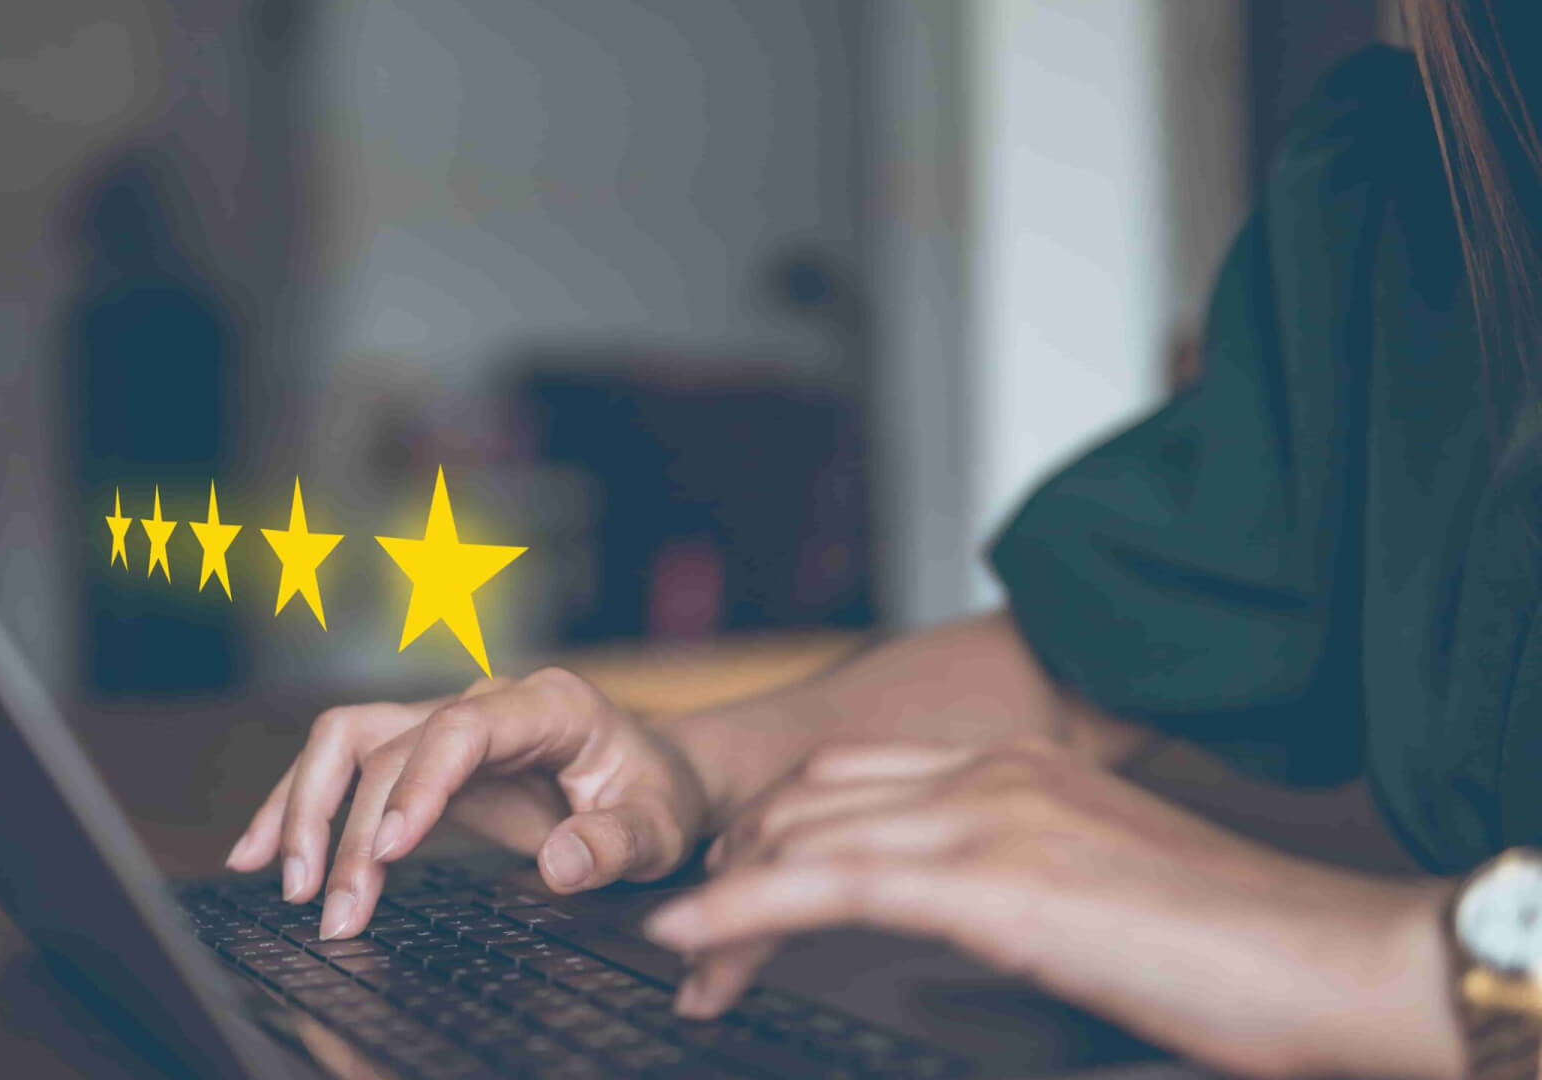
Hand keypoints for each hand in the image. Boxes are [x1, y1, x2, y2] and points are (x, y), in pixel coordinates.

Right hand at [225, 667, 710, 941]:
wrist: (654, 779)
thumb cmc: (656, 797)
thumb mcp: (658, 827)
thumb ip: (615, 843)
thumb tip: (561, 864)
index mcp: (548, 705)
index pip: (462, 728)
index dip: (419, 783)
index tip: (390, 849)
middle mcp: (486, 702)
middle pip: (390, 743)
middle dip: (353, 828)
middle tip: (337, 909)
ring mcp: (447, 724)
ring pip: (348, 740)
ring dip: (306, 807)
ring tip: (288, 884)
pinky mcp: (422, 756)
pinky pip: (347, 767)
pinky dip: (300, 806)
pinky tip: (258, 854)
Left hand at [646, 736, 1464, 1079]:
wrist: (1337, 955)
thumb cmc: (1241, 943)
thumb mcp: (1104, 885)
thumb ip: (1025, 874)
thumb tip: (976, 911)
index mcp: (1020, 765)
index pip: (854, 777)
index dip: (780, 826)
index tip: (739, 879)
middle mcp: (993, 771)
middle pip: (812, 797)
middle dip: (740, 858)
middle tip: (697, 924)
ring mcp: (990, 817)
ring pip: (807, 835)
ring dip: (725, 893)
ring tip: (680, 947)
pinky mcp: (992, 882)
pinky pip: (829, 885)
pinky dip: (741, 910)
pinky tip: (692, 938)